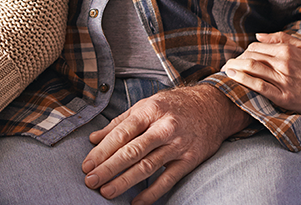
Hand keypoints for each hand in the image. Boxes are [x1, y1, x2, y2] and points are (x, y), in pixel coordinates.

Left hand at [81, 86, 249, 204]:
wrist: (212, 107)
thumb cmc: (173, 105)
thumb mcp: (145, 105)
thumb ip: (118, 123)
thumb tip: (94, 138)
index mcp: (150, 111)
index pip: (121, 133)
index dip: (102, 151)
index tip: (87, 165)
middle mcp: (164, 127)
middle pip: (132, 151)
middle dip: (108, 168)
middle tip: (91, 181)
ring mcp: (178, 145)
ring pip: (147, 167)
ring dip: (125, 182)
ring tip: (107, 192)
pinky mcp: (190, 159)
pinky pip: (168, 180)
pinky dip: (151, 193)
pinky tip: (136, 202)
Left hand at [221, 32, 300, 117]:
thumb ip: (281, 38)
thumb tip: (258, 35)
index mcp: (287, 50)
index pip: (256, 47)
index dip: (244, 52)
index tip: (239, 58)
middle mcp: (284, 63)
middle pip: (251, 57)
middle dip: (236, 60)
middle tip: (227, 64)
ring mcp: (283, 80)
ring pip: (252, 69)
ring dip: (235, 68)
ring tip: (225, 70)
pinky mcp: (283, 96)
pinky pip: (259, 86)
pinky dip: (243, 80)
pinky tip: (233, 78)